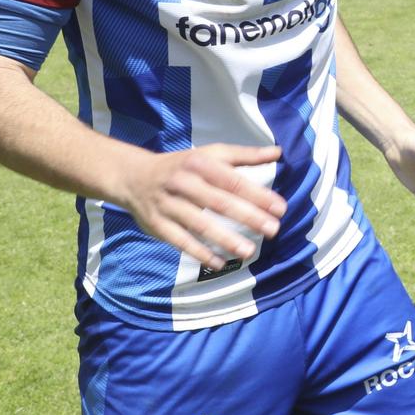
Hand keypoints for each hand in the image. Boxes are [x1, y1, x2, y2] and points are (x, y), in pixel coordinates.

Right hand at [114, 144, 287, 271]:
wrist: (133, 176)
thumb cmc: (183, 165)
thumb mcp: (211, 154)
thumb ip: (245, 155)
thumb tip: (278, 152)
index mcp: (200, 163)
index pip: (232, 181)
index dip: (257, 194)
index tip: (280, 208)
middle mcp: (183, 183)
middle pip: (219, 202)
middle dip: (248, 216)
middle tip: (273, 230)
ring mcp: (168, 205)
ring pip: (199, 224)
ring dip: (225, 239)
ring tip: (249, 251)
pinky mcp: (157, 224)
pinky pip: (180, 241)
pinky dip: (199, 252)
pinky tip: (219, 262)